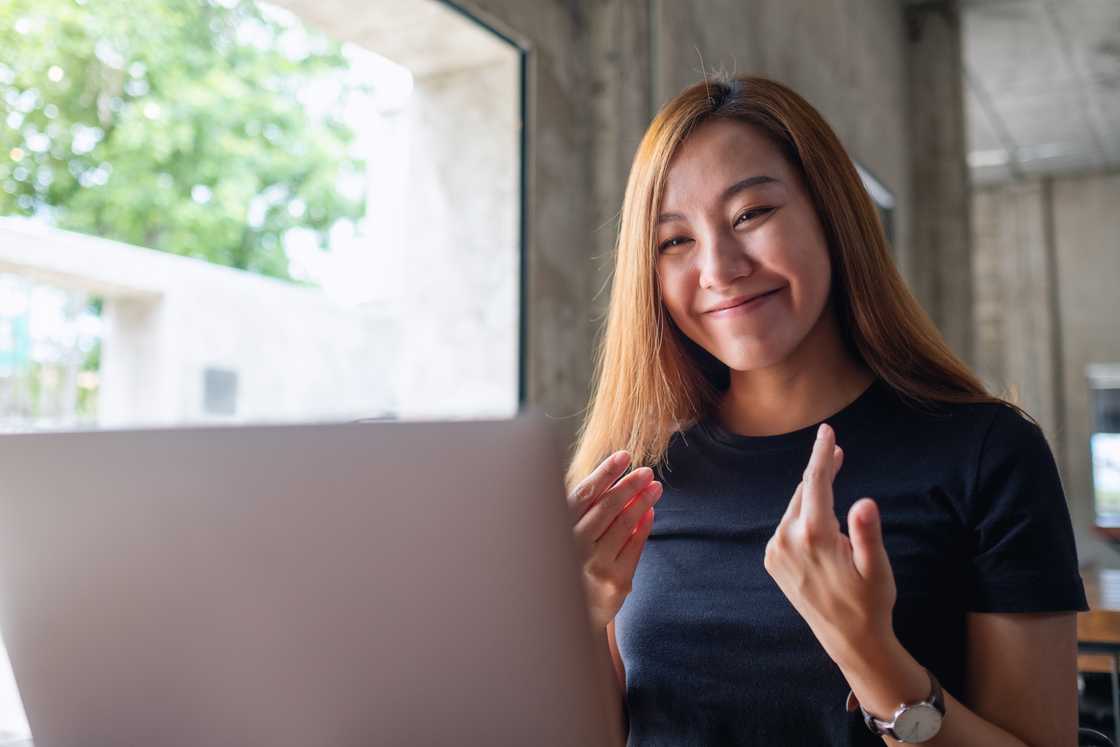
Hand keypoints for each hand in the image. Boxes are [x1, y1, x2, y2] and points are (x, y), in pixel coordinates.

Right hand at [567, 451, 661, 629]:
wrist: (566, 619)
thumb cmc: (566, 567)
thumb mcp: (564, 537)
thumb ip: (582, 512)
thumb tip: (612, 479)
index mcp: (558, 531)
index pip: (584, 495)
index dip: (605, 473)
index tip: (623, 456)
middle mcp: (574, 548)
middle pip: (607, 507)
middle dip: (629, 485)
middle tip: (646, 471)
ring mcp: (596, 566)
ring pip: (624, 525)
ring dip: (642, 501)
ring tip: (655, 487)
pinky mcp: (616, 582)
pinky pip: (635, 547)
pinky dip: (644, 526)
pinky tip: (650, 511)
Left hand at [763, 423, 896, 668]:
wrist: (848, 639)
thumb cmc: (870, 601)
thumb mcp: (877, 568)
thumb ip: (867, 534)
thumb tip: (865, 502)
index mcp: (814, 536)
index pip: (816, 482)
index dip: (823, 454)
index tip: (827, 430)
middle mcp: (787, 539)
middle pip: (805, 491)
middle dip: (822, 470)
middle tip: (839, 452)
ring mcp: (776, 551)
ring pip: (796, 508)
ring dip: (814, 495)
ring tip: (836, 492)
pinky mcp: (772, 560)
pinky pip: (789, 526)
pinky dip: (804, 517)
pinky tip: (822, 525)